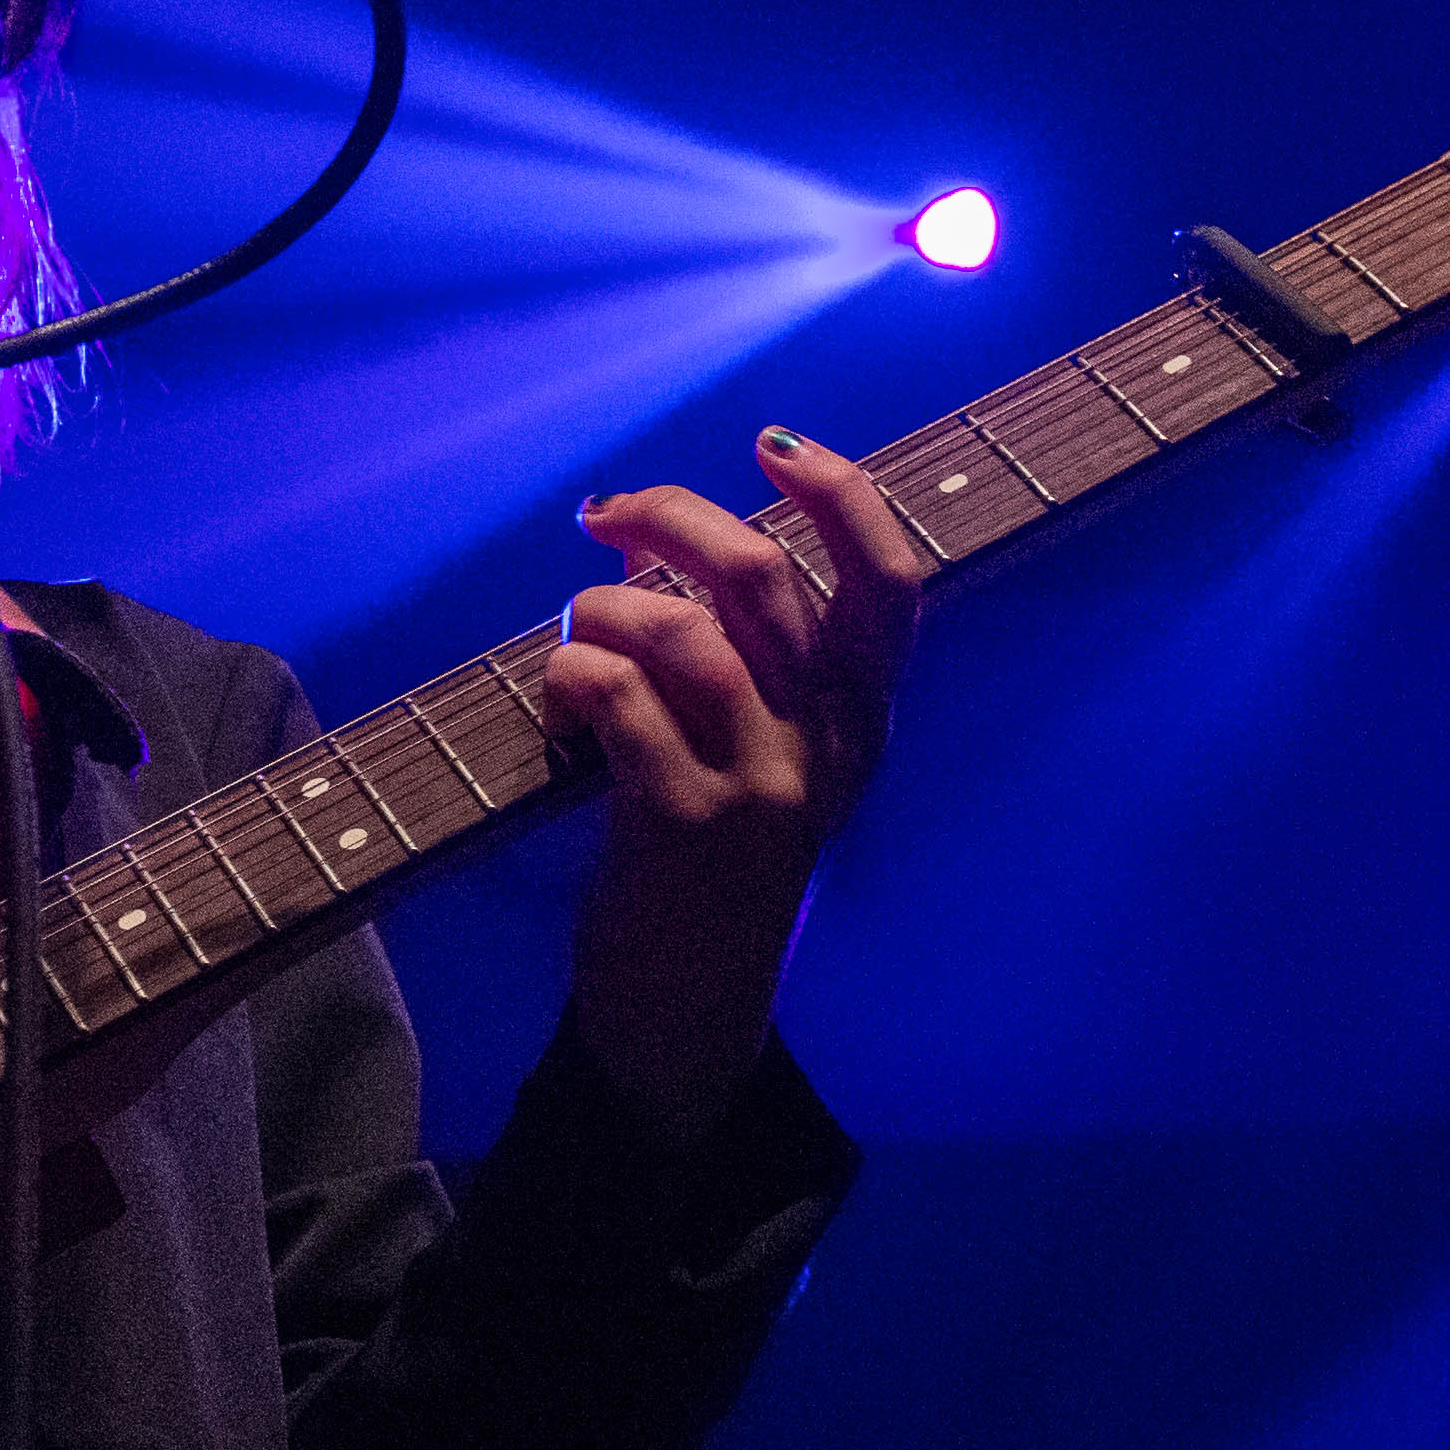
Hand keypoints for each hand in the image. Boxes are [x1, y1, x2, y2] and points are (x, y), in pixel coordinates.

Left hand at [543, 426, 934, 1138]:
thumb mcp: (775, 758)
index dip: (842, 494)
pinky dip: (572, 670)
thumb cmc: (713, 859)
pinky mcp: (689, 827)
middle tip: (607, 516)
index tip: (771, 442)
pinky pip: (620, 700)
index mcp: (865, 720)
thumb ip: (758, 662)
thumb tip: (675, 538)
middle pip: (765, 577)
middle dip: (671, 517)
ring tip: (575, 626)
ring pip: (683, 631)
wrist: (691, 1007)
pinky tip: (558, 690)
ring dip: (604, 604)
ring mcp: (764, 787)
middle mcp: (831, 747)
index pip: (891, 583)